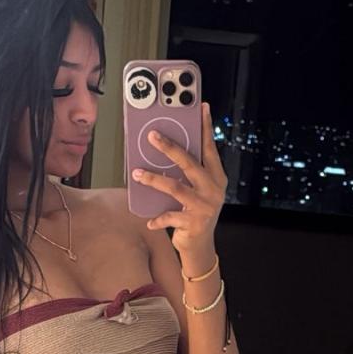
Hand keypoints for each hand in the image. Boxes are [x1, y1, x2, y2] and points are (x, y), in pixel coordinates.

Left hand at [133, 101, 226, 260]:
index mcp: (216, 177)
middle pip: (189, 163)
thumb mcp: (198, 190)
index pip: (209, 148)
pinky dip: (157, 219)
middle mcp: (213, 189)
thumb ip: (189, 172)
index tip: (201, 107)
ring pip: (175, 188)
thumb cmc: (195, 212)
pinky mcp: (193, 223)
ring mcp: (204, 206)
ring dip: (153, 180)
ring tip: (136, 173)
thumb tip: (166, 148)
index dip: (205, 127)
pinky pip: (169, 216)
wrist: (201, 246)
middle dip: (170, 148)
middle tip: (152, 136)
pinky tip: (149, 221)